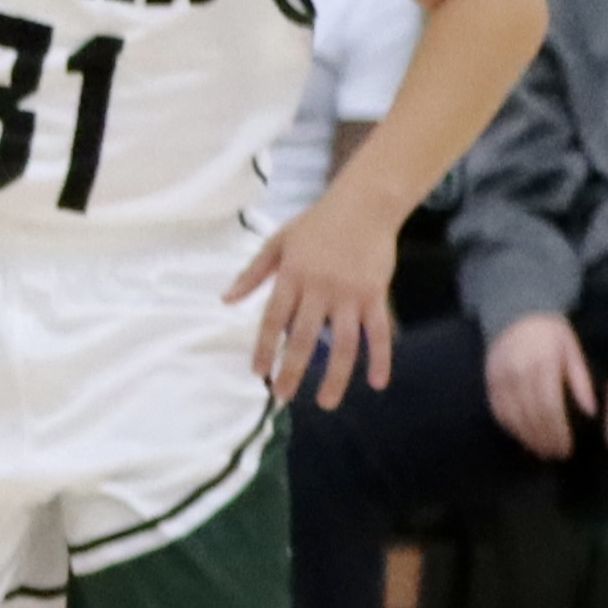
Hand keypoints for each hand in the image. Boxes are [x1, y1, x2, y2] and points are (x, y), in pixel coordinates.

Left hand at [228, 196, 403, 407]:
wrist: (364, 205)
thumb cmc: (316, 224)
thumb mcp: (277, 242)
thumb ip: (253, 274)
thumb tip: (226, 300)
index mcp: (292, 277)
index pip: (273, 319)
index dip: (264, 347)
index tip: (258, 373)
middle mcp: (320, 289)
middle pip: (304, 337)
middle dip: (292, 370)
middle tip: (283, 396)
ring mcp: (351, 294)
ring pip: (344, 343)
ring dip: (335, 376)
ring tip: (326, 402)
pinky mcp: (377, 295)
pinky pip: (380, 331)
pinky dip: (381, 357)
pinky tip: (378, 382)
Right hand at [484, 309, 597, 461]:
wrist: (517, 310)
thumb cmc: (551, 332)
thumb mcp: (572, 352)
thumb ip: (580, 381)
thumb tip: (591, 412)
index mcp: (543, 364)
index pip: (549, 407)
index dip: (557, 431)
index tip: (566, 448)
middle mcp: (519, 372)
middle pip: (531, 415)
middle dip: (544, 439)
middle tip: (556, 455)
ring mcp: (501, 376)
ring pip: (513, 415)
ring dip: (527, 437)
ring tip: (540, 451)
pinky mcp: (490, 379)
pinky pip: (498, 408)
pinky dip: (509, 426)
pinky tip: (521, 436)